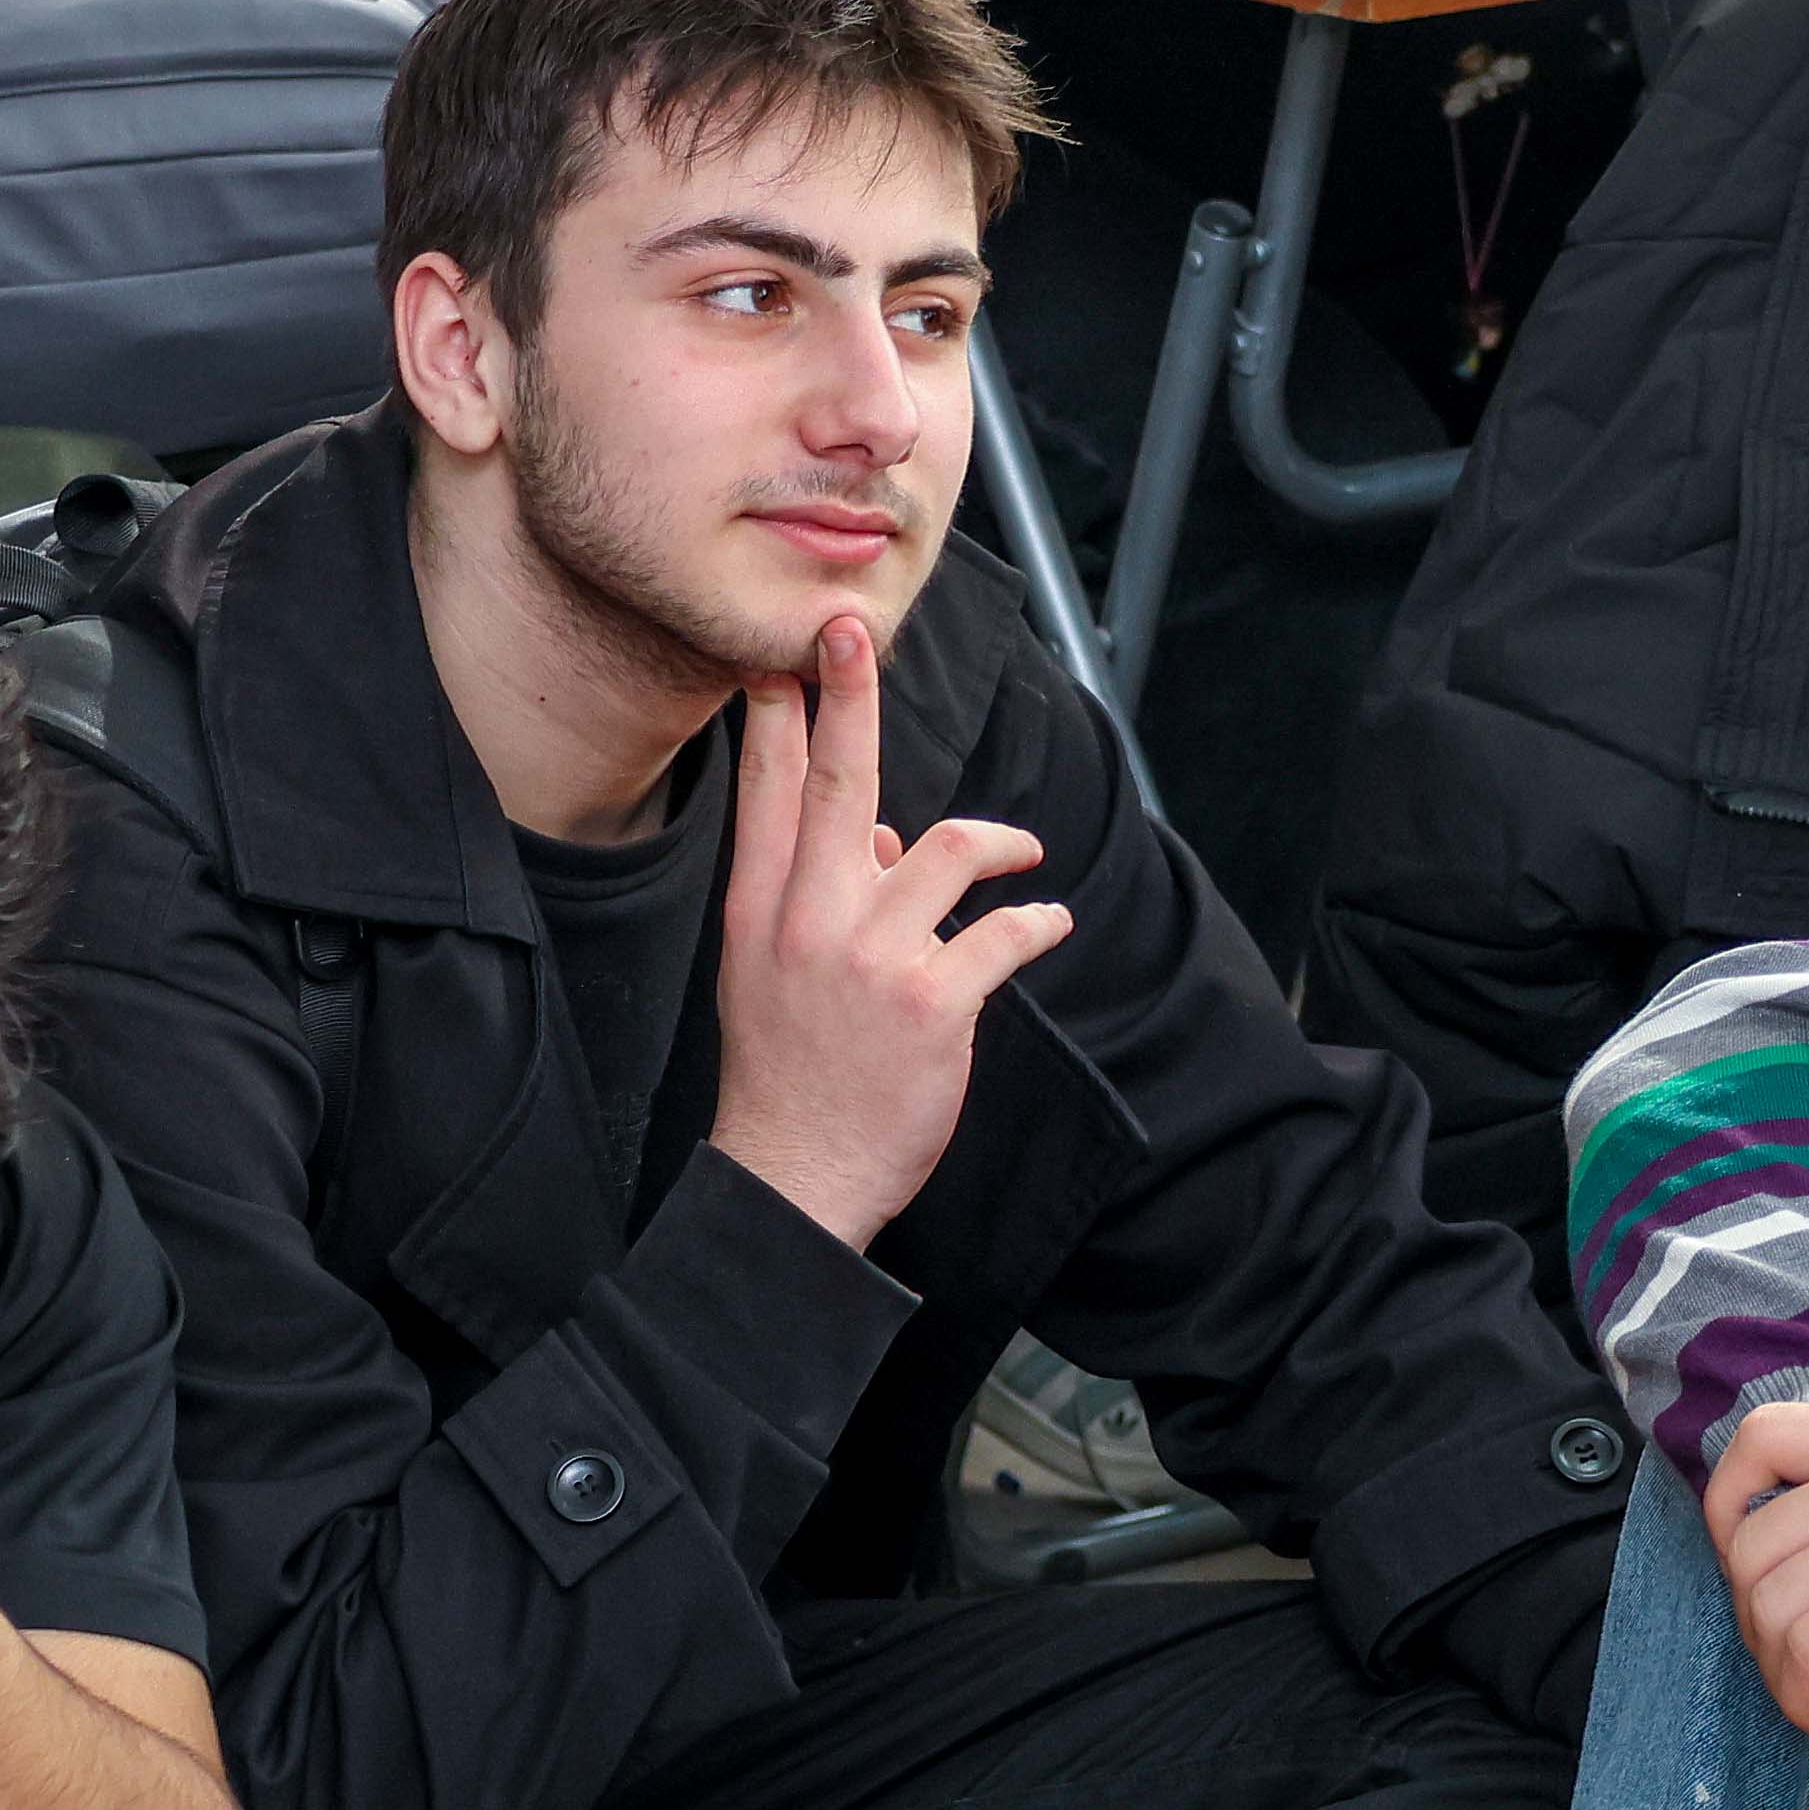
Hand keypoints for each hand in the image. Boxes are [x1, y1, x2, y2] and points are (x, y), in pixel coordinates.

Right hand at [703, 605, 1069, 1252]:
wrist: (794, 1177)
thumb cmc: (790, 1073)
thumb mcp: (772, 975)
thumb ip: (820, 898)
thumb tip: (880, 835)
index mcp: (760, 911)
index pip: (767, 794)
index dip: (778, 715)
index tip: (784, 650)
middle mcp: (808, 920)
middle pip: (838, 785)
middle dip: (847, 700)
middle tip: (853, 633)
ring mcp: (870, 958)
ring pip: (944, 846)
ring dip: (996, 840)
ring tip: (1020, 853)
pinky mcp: (932, 1002)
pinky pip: (1003, 932)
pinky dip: (1036, 922)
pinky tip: (1048, 927)